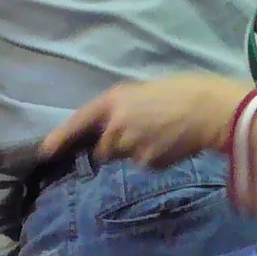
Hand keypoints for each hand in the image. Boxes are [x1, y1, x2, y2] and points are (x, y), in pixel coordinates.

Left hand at [41, 75, 248, 168]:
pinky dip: (156, 158)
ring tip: (163, 136)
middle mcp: (116, 124)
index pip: (80, 121)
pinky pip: (146, 164)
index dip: (61, 137)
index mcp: (114, 100)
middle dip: (116, 146)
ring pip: (126, 157)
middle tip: (143, 132)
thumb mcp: (147, 92)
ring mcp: (130, 145)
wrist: (211, 110)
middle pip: (104, 148)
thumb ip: (126, 110)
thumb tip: (118, 127)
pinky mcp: (147, 162)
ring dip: (137, 152)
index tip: (45, 152)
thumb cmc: (185, 91)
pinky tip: (173, 145)